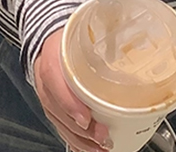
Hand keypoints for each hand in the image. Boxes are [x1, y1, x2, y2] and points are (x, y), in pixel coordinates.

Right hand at [34, 29, 111, 151]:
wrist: (47, 37)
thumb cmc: (67, 37)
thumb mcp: (79, 34)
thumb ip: (101, 41)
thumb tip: (129, 49)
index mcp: (52, 58)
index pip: (56, 84)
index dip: (71, 105)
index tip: (86, 119)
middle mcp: (46, 81)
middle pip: (60, 111)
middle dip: (83, 130)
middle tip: (104, 138)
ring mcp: (46, 96)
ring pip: (60, 123)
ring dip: (80, 140)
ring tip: (101, 148)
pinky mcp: (50, 106)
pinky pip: (60, 126)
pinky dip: (74, 140)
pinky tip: (86, 148)